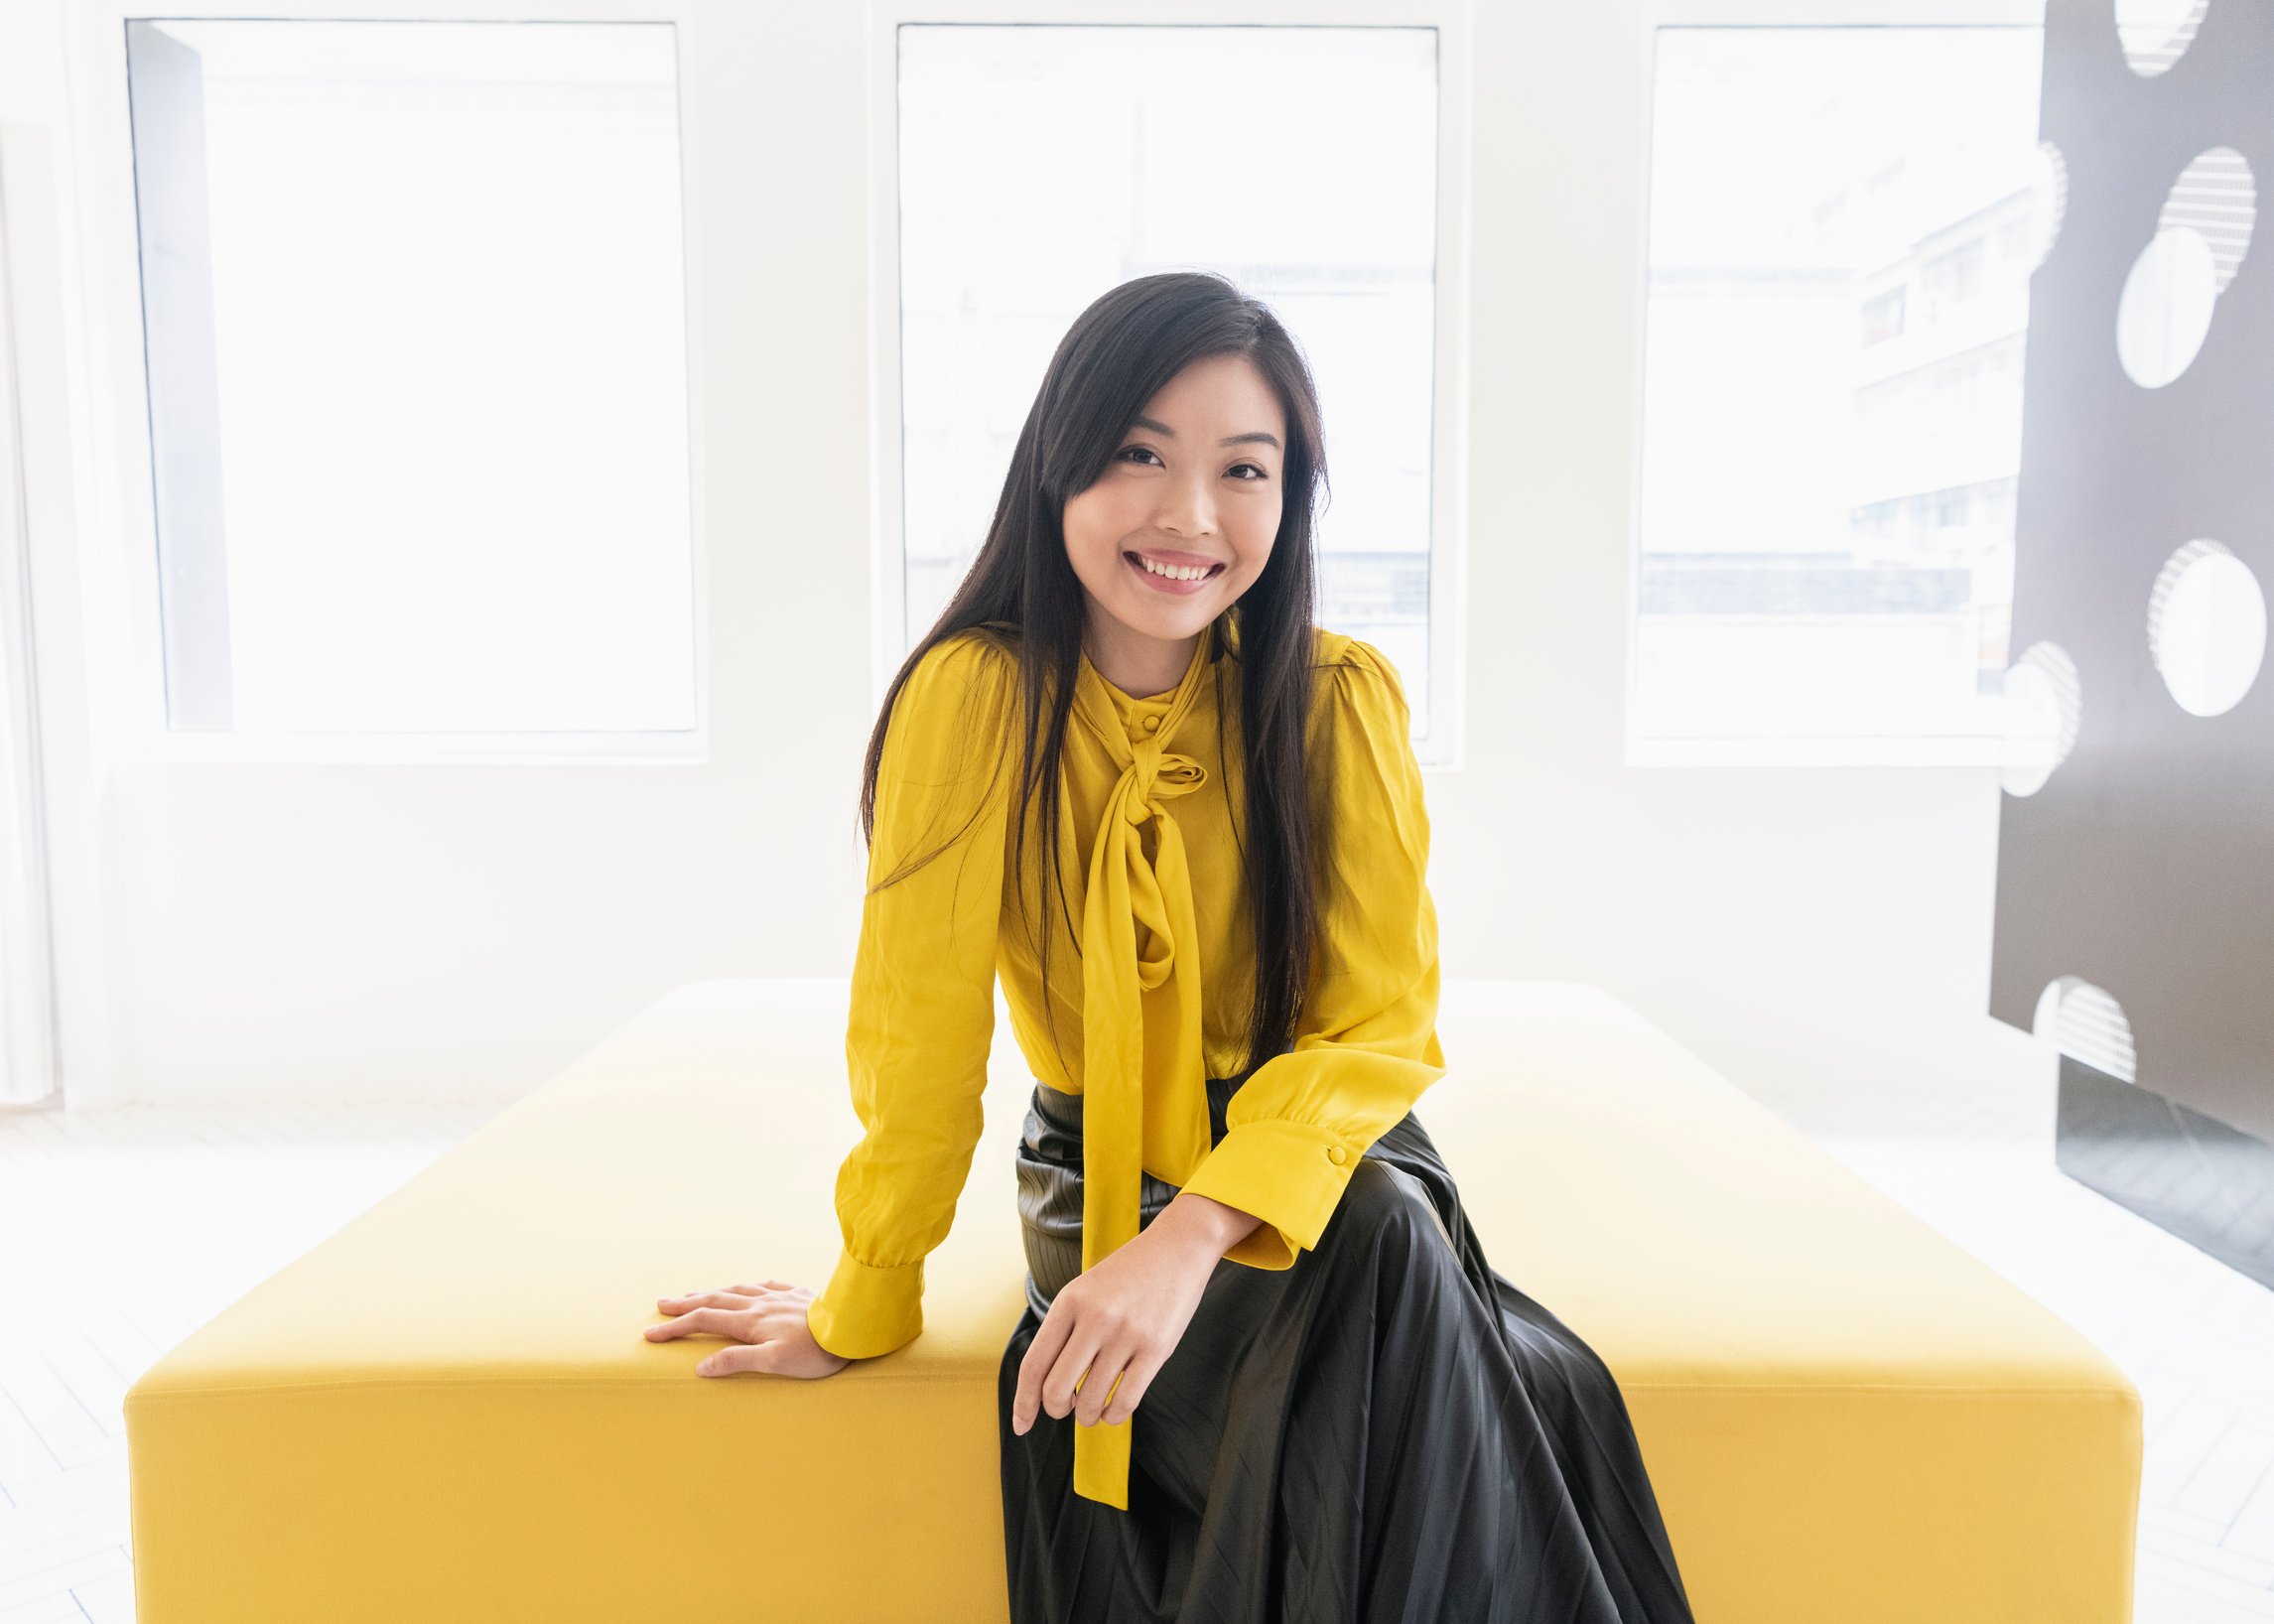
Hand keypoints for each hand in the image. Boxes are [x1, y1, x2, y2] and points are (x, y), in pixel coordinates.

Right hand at [644, 1279, 852, 1378]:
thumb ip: (736, 1362)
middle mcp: (759, 1304)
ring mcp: (778, 1296)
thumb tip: (701, 1367)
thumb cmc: (815, 1351)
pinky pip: (765, 1285)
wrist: (851, 1327)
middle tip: (661, 1304)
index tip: (650, 1333)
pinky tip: (748, 1286)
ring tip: (696, 1293)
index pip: (703, 1322)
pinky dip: (748, 1286)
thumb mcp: (773, 1363)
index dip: (675, 1328)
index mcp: (749, 1322)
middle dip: (685, 1303)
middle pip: (714, 1300)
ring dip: (712, 1292)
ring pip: (737, 1290)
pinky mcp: (796, 1294)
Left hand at [1009, 1201, 1234, 1434]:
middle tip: (1066, 1408)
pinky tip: (1113, 1410)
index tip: (1021, 1424)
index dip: (1023, 1402)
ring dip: (1087, 1416)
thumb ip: (1064, 1329)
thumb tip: (1045, 1385)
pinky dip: (1113, 1416)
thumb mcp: (1085, 1289)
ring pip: (1090, 1401)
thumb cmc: (1129, 1273)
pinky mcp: (1156, 1348)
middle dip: (1056, 1410)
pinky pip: (1125, 1401)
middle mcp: (1094, 1318)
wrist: (1179, 1247)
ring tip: (1092, 1408)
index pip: (1034, 1364)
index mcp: (1068, 1302)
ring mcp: (1126, 1334)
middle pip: (1056, 1389)